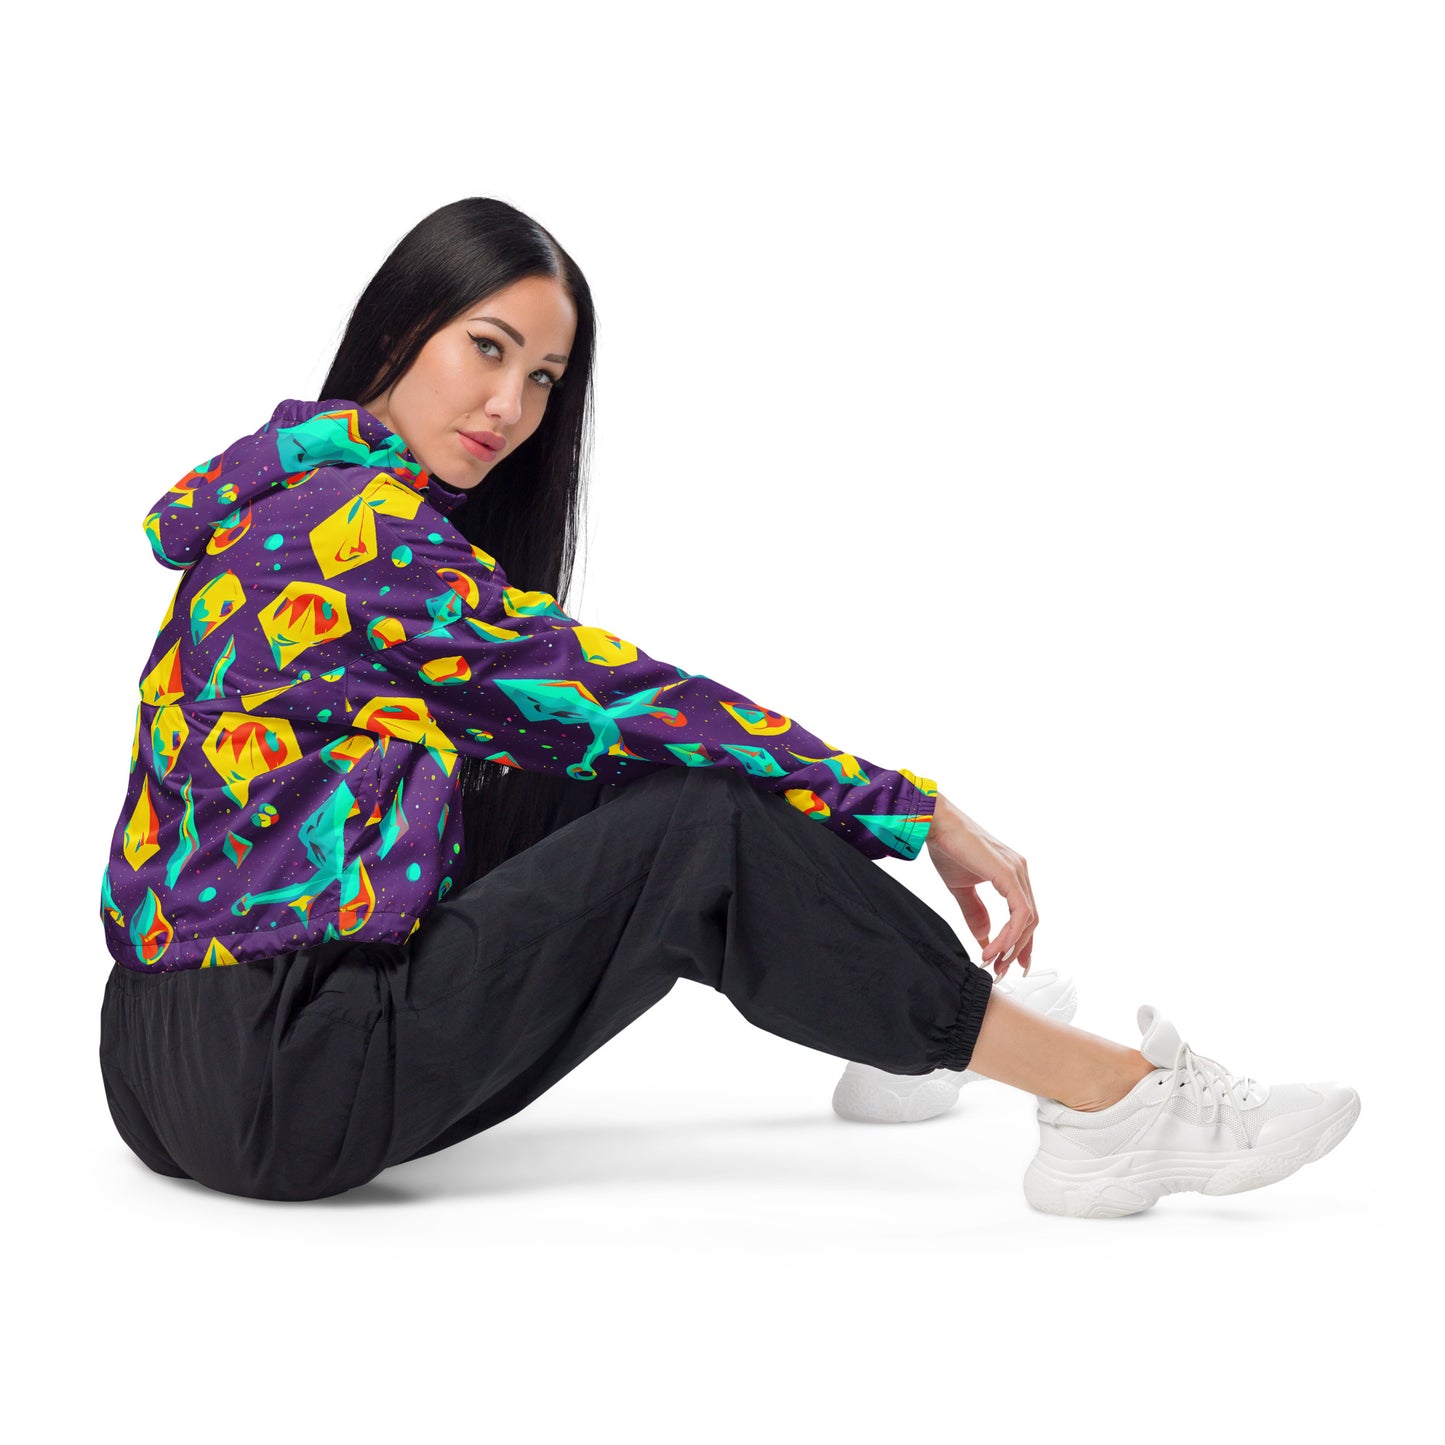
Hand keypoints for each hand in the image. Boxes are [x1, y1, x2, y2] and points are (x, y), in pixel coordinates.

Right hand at [923, 791, 1038, 981]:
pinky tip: (994, 947)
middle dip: (1017, 949)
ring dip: (1011, 946)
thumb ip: (975, 914)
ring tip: (993, 961)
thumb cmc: (947, 848)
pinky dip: (1009, 934)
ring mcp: (1017, 871)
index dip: (1020, 942)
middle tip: (1001, 970)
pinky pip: (1019, 913)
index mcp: (1012, 874)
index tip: (1011, 963)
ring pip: (1027, 919)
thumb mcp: (962, 889)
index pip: (1025, 914)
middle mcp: (1020, 871)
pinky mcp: (1008, 874)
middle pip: (1030, 920)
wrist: (936, 824)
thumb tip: (984, 939)